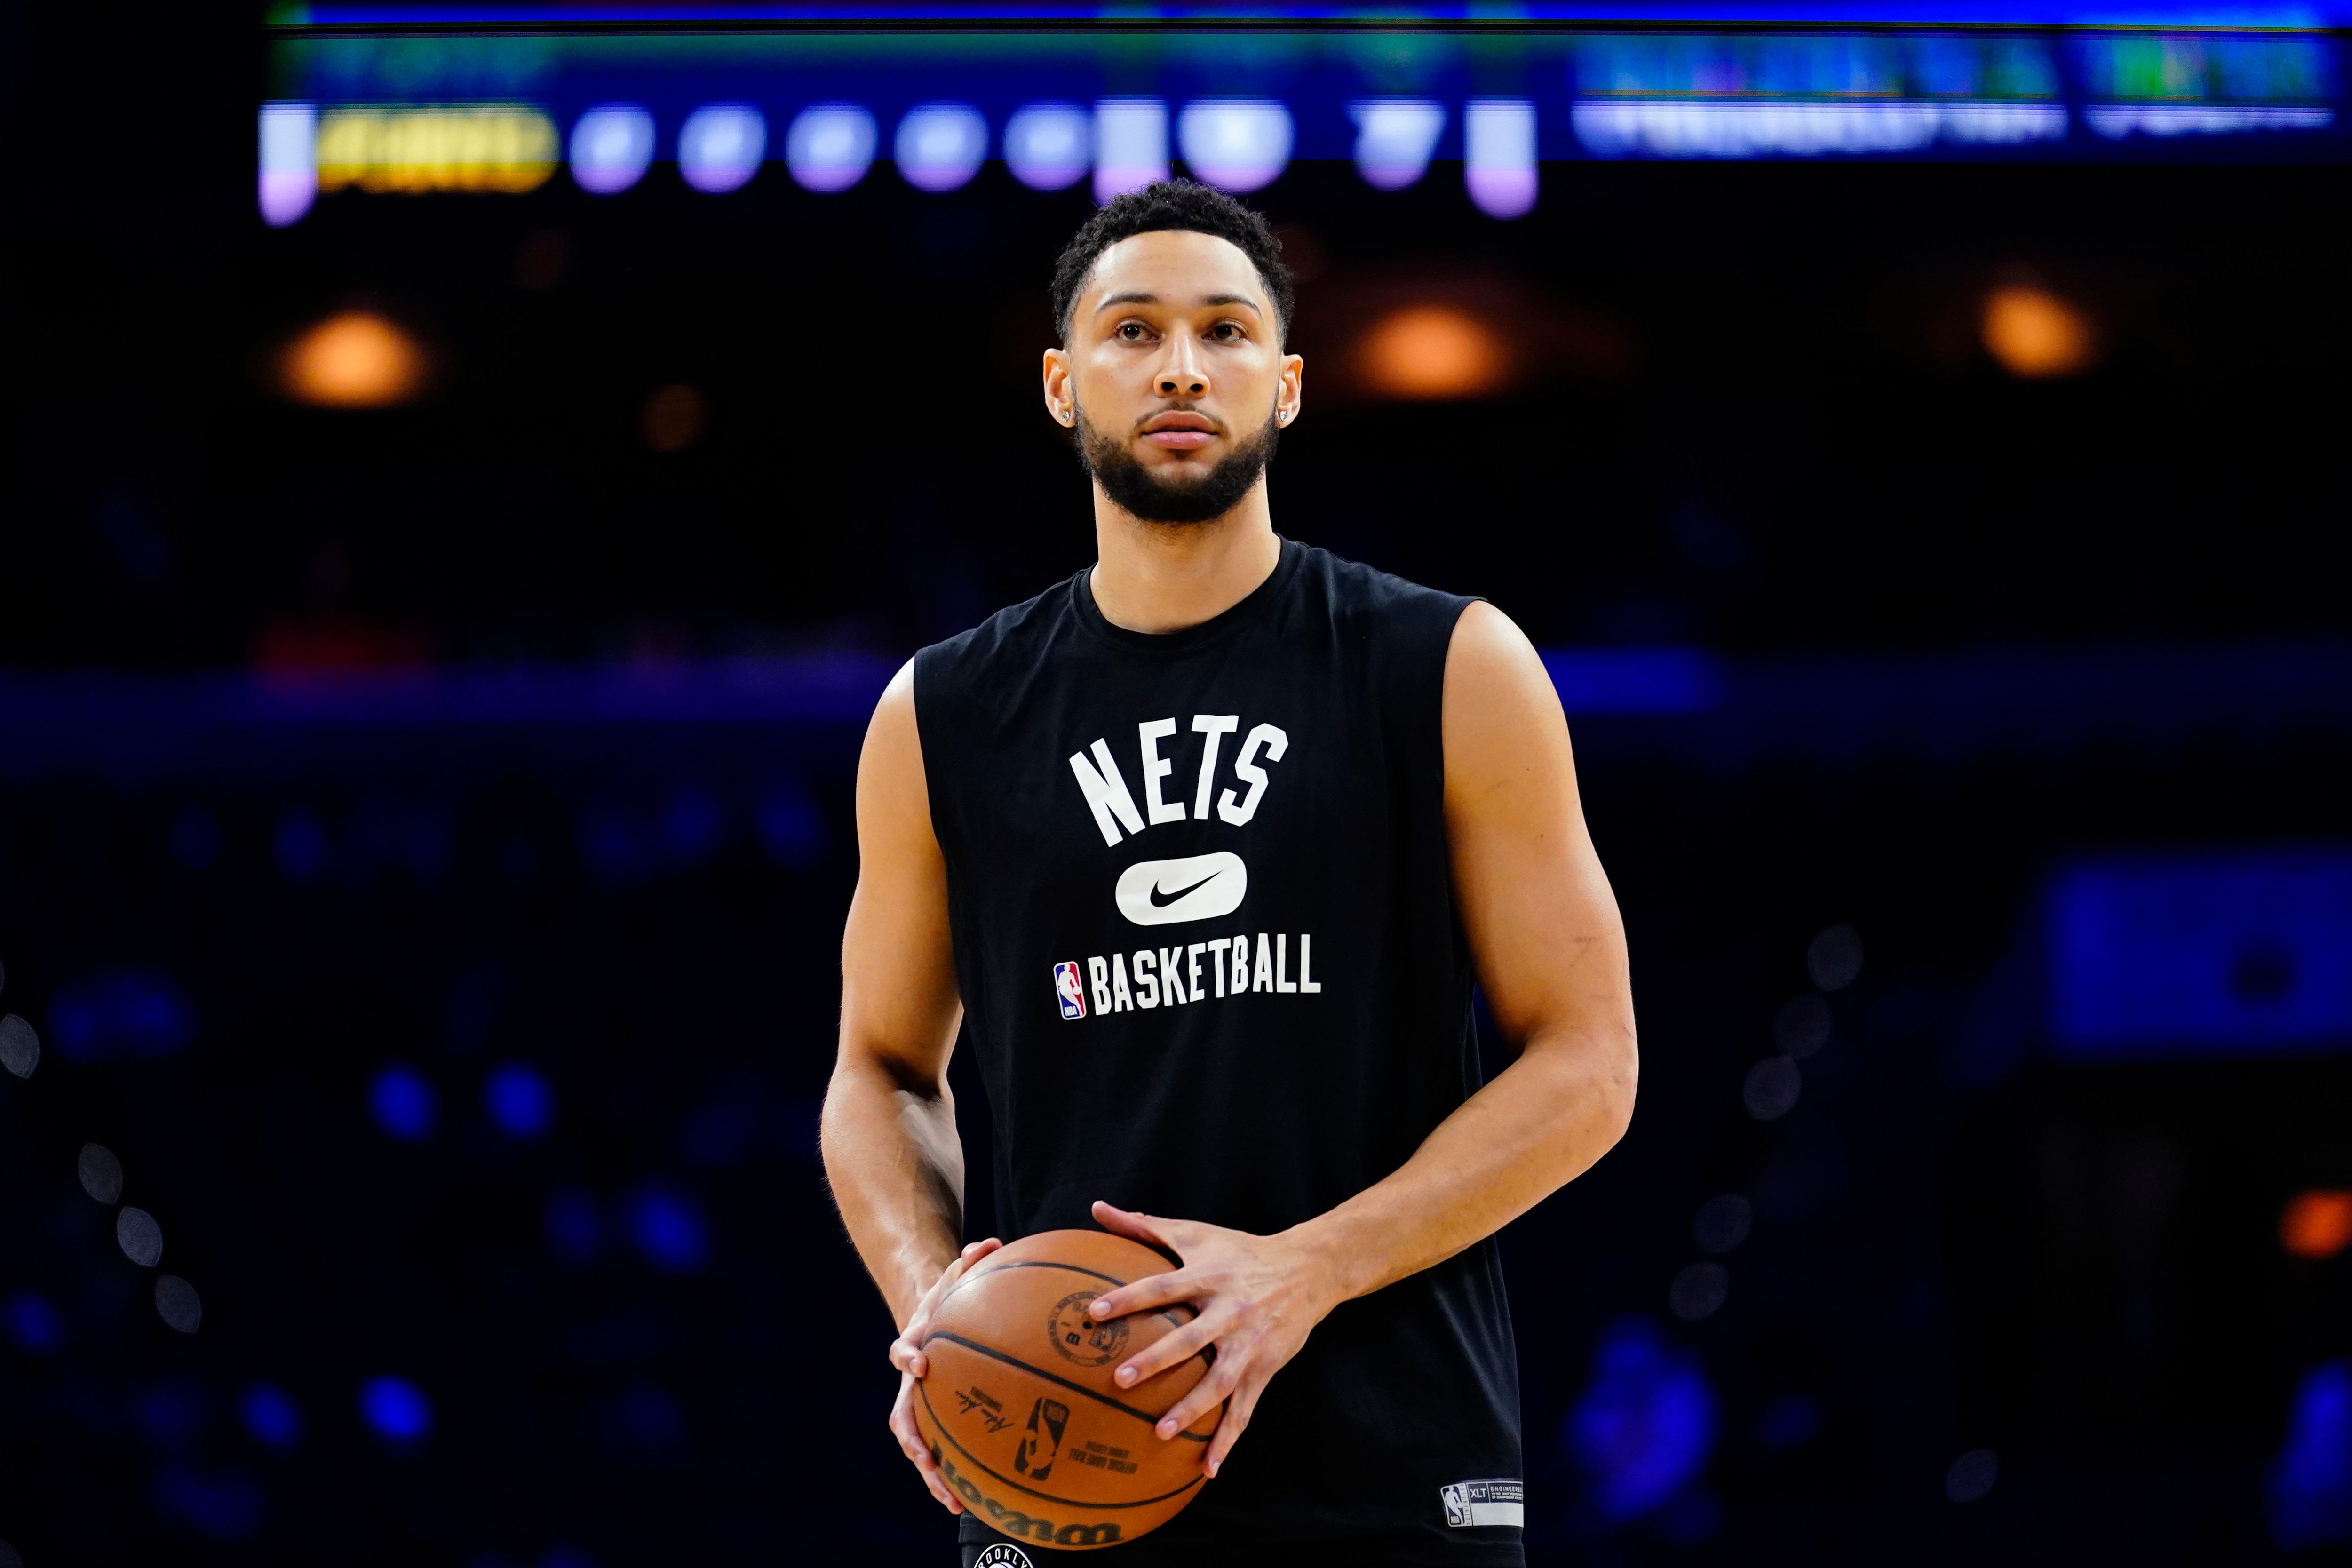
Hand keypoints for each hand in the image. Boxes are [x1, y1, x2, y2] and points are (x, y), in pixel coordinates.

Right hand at [886, 1237, 1002, 1512]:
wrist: (933, 1318)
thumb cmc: (950, 1298)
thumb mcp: (957, 1276)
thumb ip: (971, 1262)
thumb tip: (992, 1243)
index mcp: (912, 1345)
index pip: (900, 1352)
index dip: (907, 1358)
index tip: (921, 1363)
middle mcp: (910, 1381)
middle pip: (901, 1414)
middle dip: (912, 1437)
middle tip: (925, 1458)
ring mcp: (920, 1404)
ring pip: (916, 1443)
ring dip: (930, 1473)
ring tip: (951, 1500)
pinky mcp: (935, 1420)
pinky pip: (938, 1450)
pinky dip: (948, 1476)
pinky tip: (969, 1502)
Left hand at [1084, 1199, 1343, 1478]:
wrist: (1308, 1269)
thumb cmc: (1241, 1251)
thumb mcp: (1197, 1233)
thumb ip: (1145, 1226)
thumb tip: (1097, 1208)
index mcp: (1209, 1276)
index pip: (1163, 1286)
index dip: (1129, 1298)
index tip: (1094, 1312)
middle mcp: (1230, 1310)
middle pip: (1190, 1337)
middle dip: (1157, 1359)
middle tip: (1120, 1380)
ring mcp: (1251, 1343)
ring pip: (1221, 1380)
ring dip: (1193, 1408)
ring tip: (1161, 1432)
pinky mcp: (1266, 1368)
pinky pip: (1245, 1409)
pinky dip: (1229, 1440)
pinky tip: (1207, 1469)